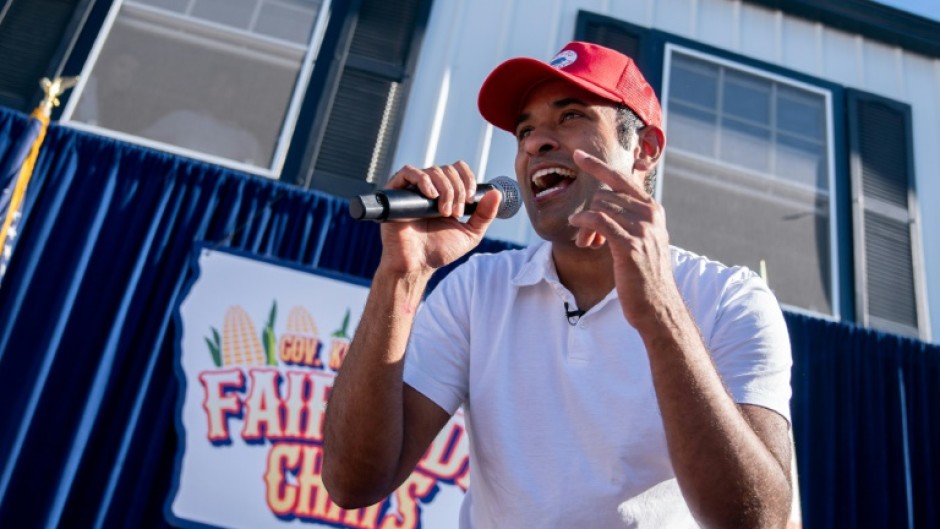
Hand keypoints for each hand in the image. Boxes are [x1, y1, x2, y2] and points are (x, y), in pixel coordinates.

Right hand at [378, 161, 501, 274]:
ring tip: (444, 212)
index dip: (467, 178)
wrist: (417, 264)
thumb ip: (484, 215)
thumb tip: (496, 193)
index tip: (470, 199)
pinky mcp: (396, 192)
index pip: (458, 170)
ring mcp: (412, 189)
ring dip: (445, 189)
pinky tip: (431, 196)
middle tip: (455, 214)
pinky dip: (423, 180)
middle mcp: (429, 188)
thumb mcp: (470, 233)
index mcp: (445, 194)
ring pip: (433, 170)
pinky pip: (408, 172)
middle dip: (457, 190)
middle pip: (448, 170)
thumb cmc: (439, 251)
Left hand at [567, 149, 677, 325]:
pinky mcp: (629, 245)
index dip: (597, 166)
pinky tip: (579, 233)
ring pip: (599, 207)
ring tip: (587, 244)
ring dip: (585, 225)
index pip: (621, 178)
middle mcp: (650, 214)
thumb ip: (628, 218)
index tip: (578, 155)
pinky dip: (584, 224)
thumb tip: (601, 206)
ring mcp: (642, 229)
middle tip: (586, 237)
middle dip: (589, 212)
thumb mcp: (642, 239)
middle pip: (604, 195)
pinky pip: (598, 221)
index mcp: (652, 209)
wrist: (657, 305)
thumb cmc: (644, 274)